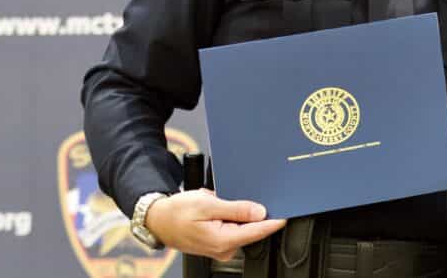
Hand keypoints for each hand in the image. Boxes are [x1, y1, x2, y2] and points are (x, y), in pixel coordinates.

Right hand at [145, 189, 285, 260]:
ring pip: (243, 229)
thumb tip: (260, 212)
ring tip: (220, 204)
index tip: (288, 213)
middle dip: (253, 212)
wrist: (158, 220)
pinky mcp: (219, 244)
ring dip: (239, 214)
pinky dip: (232, 218)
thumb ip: (236, 209)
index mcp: (223, 240)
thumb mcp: (208, 204)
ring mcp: (222, 248)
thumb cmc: (177, 212)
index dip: (274, 221)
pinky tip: (219, 209)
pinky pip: (234, 230)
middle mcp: (225, 249)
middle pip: (252, 229)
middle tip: (240, 197)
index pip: (258, 231)